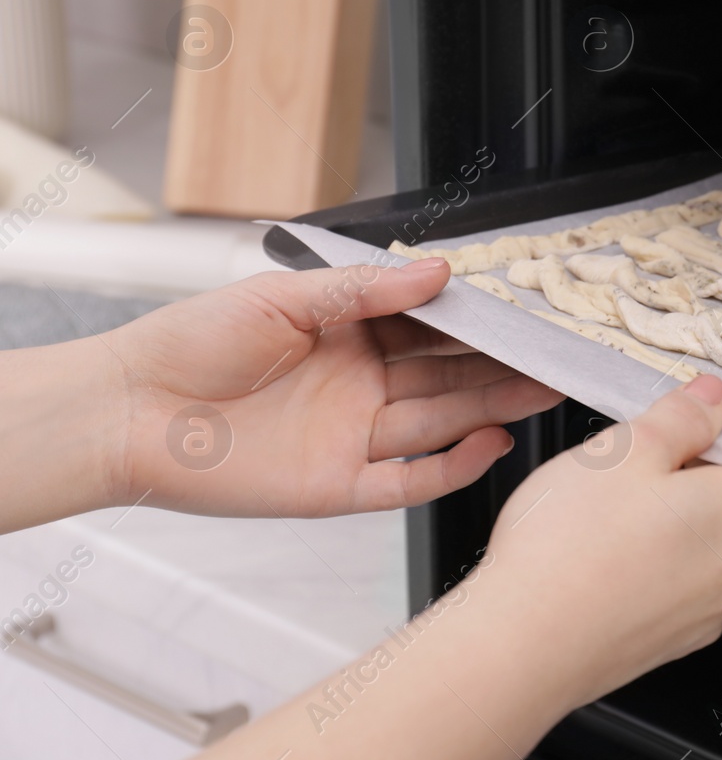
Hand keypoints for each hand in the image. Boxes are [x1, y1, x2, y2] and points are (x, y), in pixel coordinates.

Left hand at [107, 260, 561, 517]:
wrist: (126, 412)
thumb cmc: (189, 343)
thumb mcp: (282, 298)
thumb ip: (364, 290)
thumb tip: (439, 273)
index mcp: (350, 334)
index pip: (432, 327)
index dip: (480, 322)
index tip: (527, 310)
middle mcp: (361, 385)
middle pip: (449, 376)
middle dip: (504, 366)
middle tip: (558, 355)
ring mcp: (354, 436)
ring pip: (441, 422)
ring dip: (494, 407)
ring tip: (545, 390)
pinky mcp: (339, 486)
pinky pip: (409, 480)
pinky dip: (453, 466)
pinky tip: (490, 444)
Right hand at [176, 375, 721, 759]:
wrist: (504, 648)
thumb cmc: (562, 552)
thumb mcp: (622, 452)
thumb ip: (679, 418)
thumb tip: (711, 391)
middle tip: (702, 424)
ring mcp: (693, 608)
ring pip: (710, 541)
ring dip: (686, 504)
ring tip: (640, 463)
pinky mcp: (648, 631)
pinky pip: (667, 574)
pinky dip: (651, 543)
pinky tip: (604, 521)